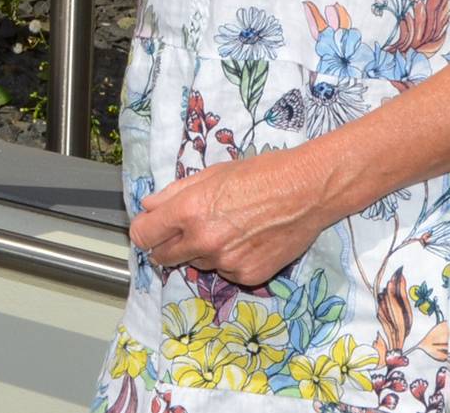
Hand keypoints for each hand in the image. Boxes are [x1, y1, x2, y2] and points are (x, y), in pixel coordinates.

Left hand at [127, 146, 334, 287]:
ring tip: (228, 228)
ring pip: (197, 263)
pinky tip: (247, 240)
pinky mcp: (249, 276)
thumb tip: (150, 206)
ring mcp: (226, 262)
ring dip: (202, 251)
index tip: (151, 228)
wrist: (306, 191)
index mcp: (188, 211)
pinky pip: (226, 272)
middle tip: (185, 231)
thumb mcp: (211, 174)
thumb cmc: (261, 174)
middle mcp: (204, 241)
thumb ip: (174, 193)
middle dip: (167, 245)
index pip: (143, 235)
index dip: (145, 230)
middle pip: (163, 257)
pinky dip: (230, 261)